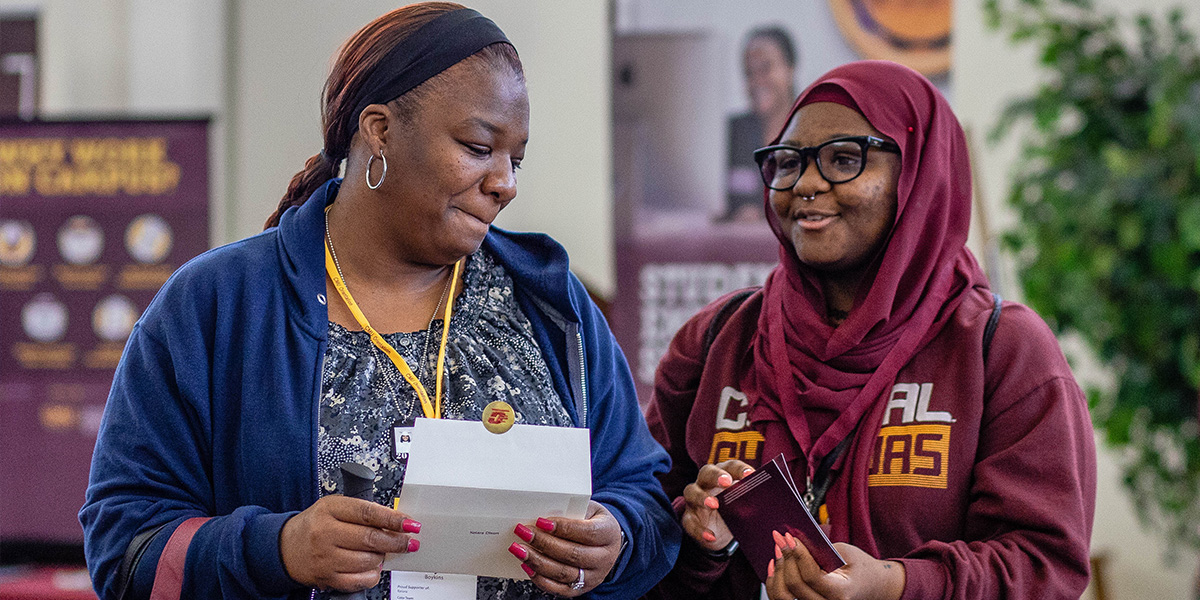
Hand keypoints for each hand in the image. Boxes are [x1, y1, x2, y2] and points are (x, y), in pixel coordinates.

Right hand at [280, 495, 420, 591]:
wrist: (285, 547)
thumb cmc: (315, 524)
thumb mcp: (334, 507)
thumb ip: (363, 512)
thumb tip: (395, 522)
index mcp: (329, 509)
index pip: (367, 513)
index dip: (393, 519)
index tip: (410, 524)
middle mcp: (325, 533)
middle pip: (370, 539)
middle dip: (396, 541)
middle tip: (408, 541)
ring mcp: (326, 558)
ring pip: (368, 560)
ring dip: (382, 557)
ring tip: (381, 551)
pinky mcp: (327, 577)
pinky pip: (360, 580)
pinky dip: (373, 574)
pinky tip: (372, 566)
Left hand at [507, 501, 622, 596]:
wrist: (608, 542)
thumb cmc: (594, 522)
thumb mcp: (589, 509)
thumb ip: (570, 510)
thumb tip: (542, 514)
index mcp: (608, 534)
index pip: (586, 532)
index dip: (563, 527)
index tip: (541, 521)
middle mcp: (604, 558)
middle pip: (572, 555)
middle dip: (544, 543)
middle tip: (524, 532)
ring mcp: (593, 576)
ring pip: (563, 573)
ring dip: (537, 561)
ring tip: (519, 549)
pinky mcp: (581, 589)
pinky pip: (558, 589)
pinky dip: (540, 579)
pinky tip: (527, 565)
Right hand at [681, 460, 754, 550]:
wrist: (719, 534)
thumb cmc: (735, 511)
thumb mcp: (745, 505)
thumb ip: (756, 500)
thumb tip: (780, 499)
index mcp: (723, 475)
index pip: (730, 466)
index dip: (739, 469)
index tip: (750, 474)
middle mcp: (706, 483)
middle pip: (706, 472)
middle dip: (716, 476)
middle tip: (727, 482)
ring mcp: (694, 500)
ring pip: (691, 491)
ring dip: (702, 497)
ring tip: (714, 505)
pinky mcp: (689, 518)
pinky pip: (690, 522)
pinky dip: (699, 530)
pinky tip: (710, 536)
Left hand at [765, 531, 904, 599]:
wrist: (871, 585)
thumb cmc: (859, 567)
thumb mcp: (847, 552)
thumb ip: (821, 548)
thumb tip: (793, 540)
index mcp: (840, 592)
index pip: (812, 576)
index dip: (798, 554)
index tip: (789, 537)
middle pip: (795, 586)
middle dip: (785, 558)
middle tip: (780, 538)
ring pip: (783, 596)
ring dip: (777, 571)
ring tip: (778, 551)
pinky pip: (782, 598)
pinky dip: (775, 582)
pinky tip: (776, 565)